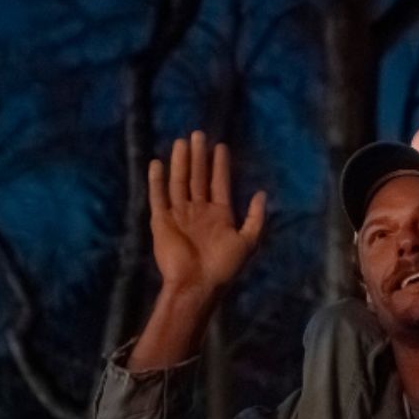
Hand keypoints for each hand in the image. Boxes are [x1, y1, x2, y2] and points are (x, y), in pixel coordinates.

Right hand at [149, 131, 265, 293]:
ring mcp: (179, 214)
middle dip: (199, 156)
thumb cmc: (224, 266)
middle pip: (198, 177)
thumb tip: (262, 193)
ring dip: (181, 162)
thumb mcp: (248, 241)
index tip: (220, 146)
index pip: (219, 183)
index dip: (219, 165)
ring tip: (182, 142)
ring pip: (179, 182)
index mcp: (219, 215)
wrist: (197, 284)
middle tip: (199, 134)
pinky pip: (158, 197)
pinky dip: (157, 180)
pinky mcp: (161, 221)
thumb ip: (255, 217)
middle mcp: (198, 211)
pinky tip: (157, 163)